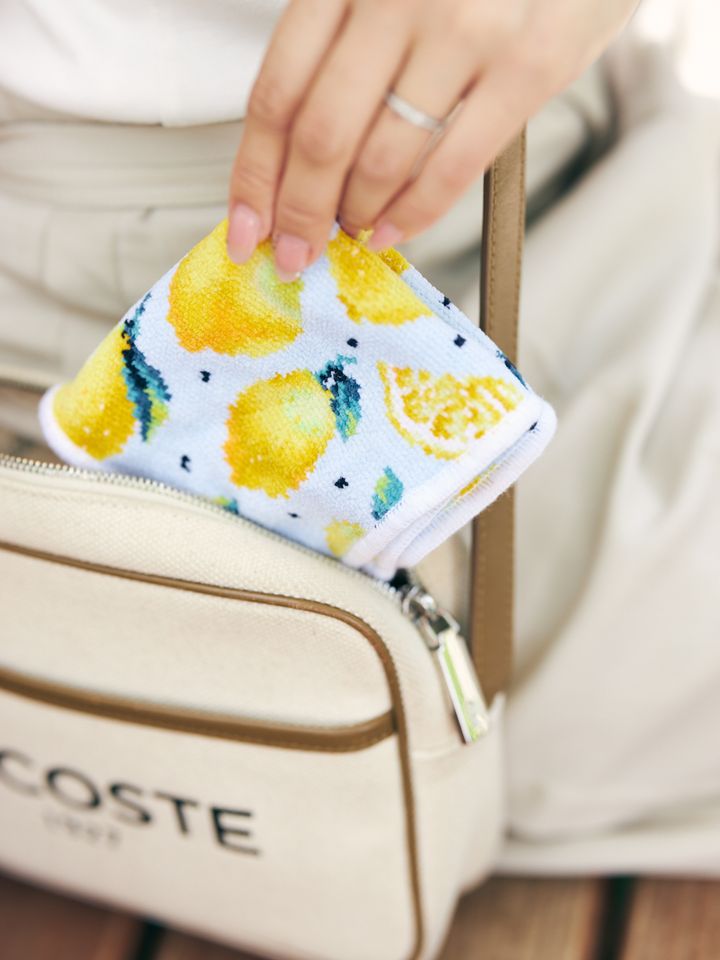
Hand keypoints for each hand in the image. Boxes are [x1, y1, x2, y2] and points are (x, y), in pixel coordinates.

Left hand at [227, 0, 637, 278]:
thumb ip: (341, 43)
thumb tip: (297, 153)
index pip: (278, 92)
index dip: (256, 174)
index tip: (247, 224)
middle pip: (322, 136)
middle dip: (300, 212)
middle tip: (296, 250)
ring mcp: (466, 30)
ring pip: (382, 158)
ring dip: (354, 213)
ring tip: (350, 229)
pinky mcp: (528, 67)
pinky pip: (452, 167)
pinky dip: (413, 214)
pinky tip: (391, 229)